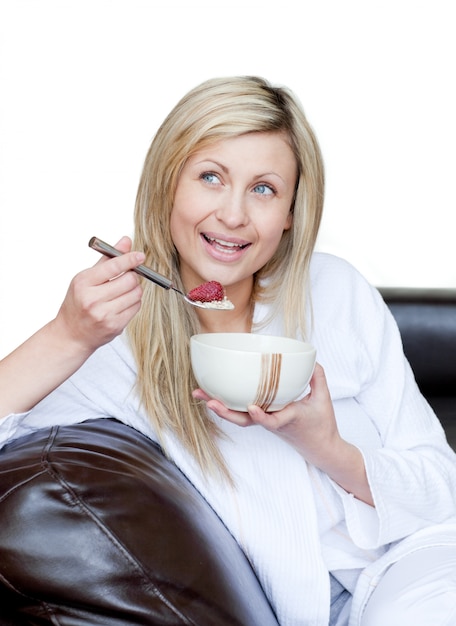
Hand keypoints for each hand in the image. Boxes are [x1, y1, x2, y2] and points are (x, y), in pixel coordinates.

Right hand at [52, 236, 144, 353]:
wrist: (71, 334)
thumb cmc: (78, 303)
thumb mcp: (86, 278)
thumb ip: (107, 259)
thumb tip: (126, 241)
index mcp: (83, 283)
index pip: (113, 266)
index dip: (130, 259)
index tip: (140, 255)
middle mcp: (92, 299)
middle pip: (129, 280)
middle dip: (133, 276)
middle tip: (128, 276)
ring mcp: (104, 314)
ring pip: (136, 294)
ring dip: (134, 290)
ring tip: (123, 291)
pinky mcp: (115, 326)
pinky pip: (136, 308)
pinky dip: (134, 302)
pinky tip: (123, 303)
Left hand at [193, 363, 373, 503]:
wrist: (320, 448)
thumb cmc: (322, 425)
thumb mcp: (323, 400)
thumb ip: (318, 378)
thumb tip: (311, 360)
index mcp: (288, 419)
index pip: (272, 421)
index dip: (261, 417)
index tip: (252, 409)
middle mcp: (272, 422)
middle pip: (245, 421)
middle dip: (225, 411)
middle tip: (208, 401)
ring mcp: (266, 422)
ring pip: (239, 417)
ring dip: (219, 407)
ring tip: (200, 394)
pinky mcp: (263, 419)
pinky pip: (242, 413)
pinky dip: (227, 405)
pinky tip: (213, 394)